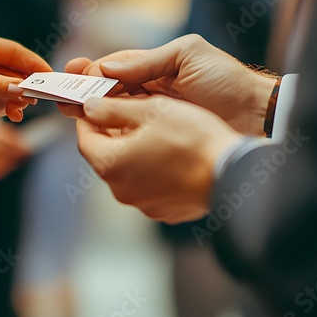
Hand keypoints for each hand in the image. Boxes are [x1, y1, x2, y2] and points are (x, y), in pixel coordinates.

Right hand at [61, 35, 275, 135]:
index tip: (74, 73)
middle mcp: (149, 87)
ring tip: (70, 109)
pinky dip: (110, 128)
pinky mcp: (158, 132)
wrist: (254, 114)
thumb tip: (107, 66)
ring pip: (114, 109)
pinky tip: (94, 128)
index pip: (115, 66)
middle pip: (108, 88)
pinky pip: (128, 129)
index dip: (92, 70)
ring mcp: (153, 111)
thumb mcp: (187, 56)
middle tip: (62, 94)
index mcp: (155, 66)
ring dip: (91, 108)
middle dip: (84, 90)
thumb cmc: (225, 80)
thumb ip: (147, 60)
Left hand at [76, 95, 241, 223]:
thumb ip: (113, 109)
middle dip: (111, 134)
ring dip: (131, 151)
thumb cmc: (191, 139)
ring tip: (151, 132)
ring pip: (126, 171)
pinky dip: (149, 169)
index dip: (89, 120)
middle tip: (125, 114)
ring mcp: (142, 203)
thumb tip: (90, 107)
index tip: (96, 107)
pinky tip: (168, 154)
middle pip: (105, 156)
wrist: (231, 172)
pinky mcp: (162, 209)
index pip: (85, 139)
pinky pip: (146, 185)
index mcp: (111, 164)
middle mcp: (121, 189)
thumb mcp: (150, 111)